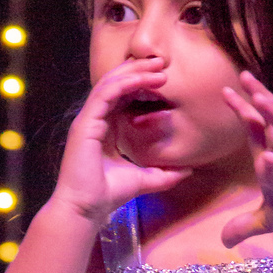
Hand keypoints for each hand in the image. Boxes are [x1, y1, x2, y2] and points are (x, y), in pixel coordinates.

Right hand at [51, 57, 191, 226]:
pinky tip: (144, 79)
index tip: (165, 77)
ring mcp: (87, 120)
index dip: (141, 82)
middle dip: (139, 69)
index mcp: (105, 128)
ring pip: (110, 83)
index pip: (122, 95)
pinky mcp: (84, 124)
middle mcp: (94, 120)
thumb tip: (188, 170)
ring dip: (135, 72)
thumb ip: (164, 174)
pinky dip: (125, 83)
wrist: (86, 210)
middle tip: (163, 62)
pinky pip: (105, 93)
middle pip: (115, 83)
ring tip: (158, 67)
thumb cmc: (107, 196)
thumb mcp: (144, 180)